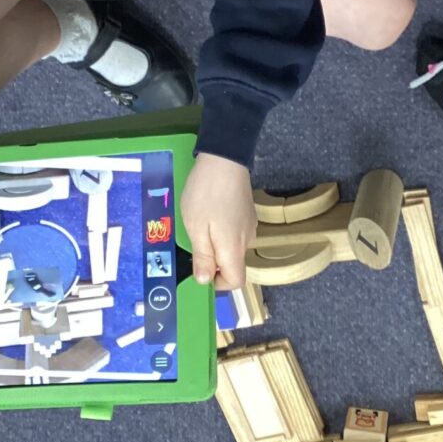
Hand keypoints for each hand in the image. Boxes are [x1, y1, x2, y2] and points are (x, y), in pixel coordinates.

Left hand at [180, 153, 255, 288]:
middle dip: (212, 260)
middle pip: (233, 264)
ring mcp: (249, 225)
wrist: (225, 158)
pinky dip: (221, 230)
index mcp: (234, 248)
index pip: (236, 281)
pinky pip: (235, 232)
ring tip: (199, 221)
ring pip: (232, 247)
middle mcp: (247, 240)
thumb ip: (202, 256)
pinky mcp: (247, 213)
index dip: (218, 283)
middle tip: (192, 239)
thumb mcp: (196, 227)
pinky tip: (210, 211)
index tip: (200, 270)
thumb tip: (204, 281)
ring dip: (215, 243)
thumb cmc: (206, 193)